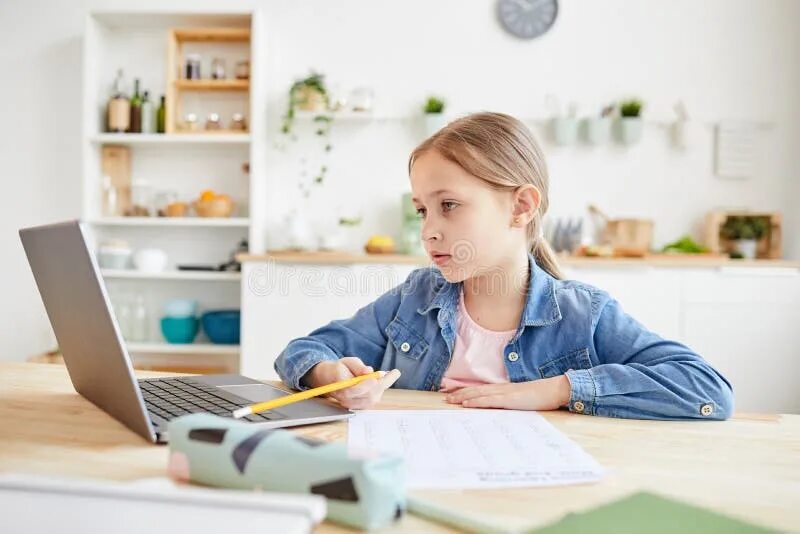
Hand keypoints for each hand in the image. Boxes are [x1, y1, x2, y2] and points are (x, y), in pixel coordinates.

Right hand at [305, 357, 400, 409]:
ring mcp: (352, 405)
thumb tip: (369, 371)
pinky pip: (372, 401)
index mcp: (340, 386)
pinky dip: (380, 391)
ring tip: (391, 375)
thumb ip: (357, 366)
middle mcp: (345, 399)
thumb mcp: (347, 362)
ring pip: (372, 399)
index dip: (367, 384)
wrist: (330, 380)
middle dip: (381, 384)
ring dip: (383, 387)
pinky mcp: (358, 407)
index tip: (379, 375)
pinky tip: (384, 382)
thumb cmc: (340, 369)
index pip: (354, 390)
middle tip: (393, 372)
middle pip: (368, 396)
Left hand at [445, 375, 570, 410]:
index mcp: (503, 389)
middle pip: (475, 390)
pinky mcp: (509, 399)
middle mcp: (501, 389)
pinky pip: (489, 401)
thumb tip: (500, 409)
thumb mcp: (521, 400)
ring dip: (463, 397)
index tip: (453, 395)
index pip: (480, 390)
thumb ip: (510, 403)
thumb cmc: (540, 397)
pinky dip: (476, 402)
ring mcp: (504, 393)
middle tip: (445, 398)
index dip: (466, 391)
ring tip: (450, 401)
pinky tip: (466, 404)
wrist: (553, 390)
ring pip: (478, 394)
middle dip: (459, 394)